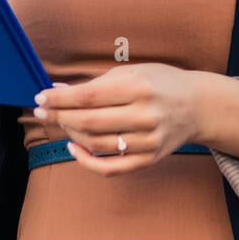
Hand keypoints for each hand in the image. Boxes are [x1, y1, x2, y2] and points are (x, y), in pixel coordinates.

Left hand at [33, 63, 202, 175]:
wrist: (197, 105)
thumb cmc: (161, 83)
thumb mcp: (132, 71)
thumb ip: (96, 83)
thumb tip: (58, 91)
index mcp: (139, 87)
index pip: (89, 96)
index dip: (60, 99)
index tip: (40, 97)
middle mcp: (145, 115)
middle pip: (89, 122)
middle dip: (59, 116)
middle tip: (42, 111)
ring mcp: (148, 141)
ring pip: (96, 144)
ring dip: (71, 134)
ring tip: (61, 122)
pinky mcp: (149, 159)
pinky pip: (111, 168)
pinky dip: (87, 161)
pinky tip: (74, 147)